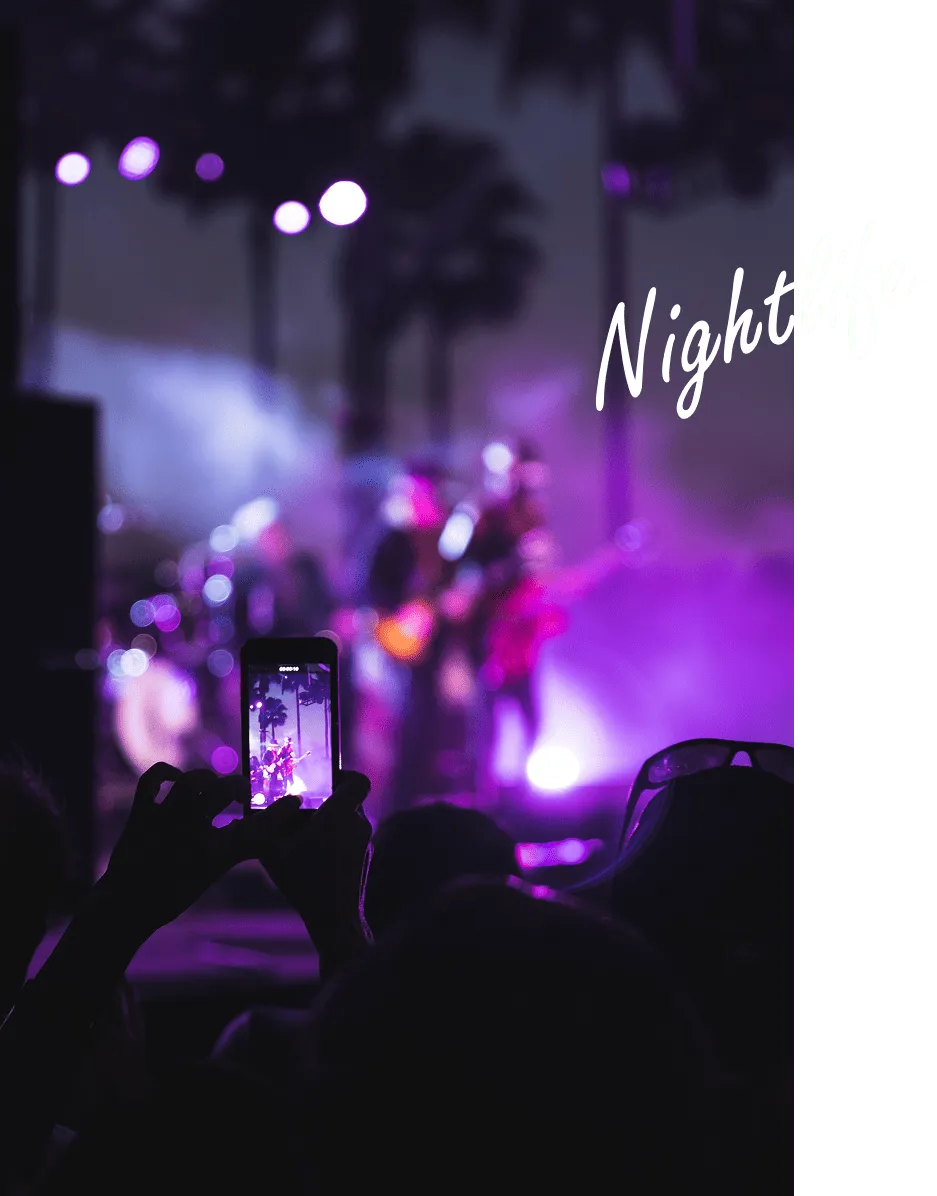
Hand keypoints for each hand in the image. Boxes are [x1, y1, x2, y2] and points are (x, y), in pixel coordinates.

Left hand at [97, 764, 304, 939]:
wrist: (126, 905)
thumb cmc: (172, 894)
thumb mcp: (213, 873)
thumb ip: (239, 848)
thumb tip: (266, 830)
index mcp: (211, 852)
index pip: (255, 829)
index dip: (279, 814)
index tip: (295, 802)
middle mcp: (188, 831)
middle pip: (224, 793)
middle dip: (239, 787)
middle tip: (244, 793)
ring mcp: (162, 819)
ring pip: (191, 782)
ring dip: (208, 779)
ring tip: (215, 785)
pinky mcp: (141, 813)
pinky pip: (152, 781)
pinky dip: (165, 773)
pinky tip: (177, 777)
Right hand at [261, 771, 372, 951]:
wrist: (334, 921)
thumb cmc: (303, 881)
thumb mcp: (272, 849)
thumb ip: (268, 822)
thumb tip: (263, 804)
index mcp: (340, 815)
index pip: (358, 780)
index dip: (343, 774)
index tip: (323, 780)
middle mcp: (359, 825)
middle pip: (347, 800)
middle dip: (325, 802)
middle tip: (302, 810)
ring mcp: (365, 843)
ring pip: (348, 820)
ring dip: (329, 823)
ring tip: (303, 837)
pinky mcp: (365, 858)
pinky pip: (351, 838)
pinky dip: (335, 840)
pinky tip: (314, 857)